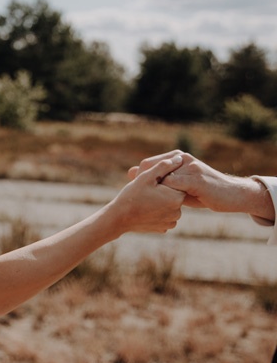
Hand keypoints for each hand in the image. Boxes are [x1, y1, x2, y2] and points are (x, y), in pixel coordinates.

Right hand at [110, 155, 185, 234]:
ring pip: (170, 206)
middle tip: (146, 193)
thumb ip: (164, 166)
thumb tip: (180, 158)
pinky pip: (165, 217)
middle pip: (174, 195)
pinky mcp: (164, 228)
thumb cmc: (132, 195)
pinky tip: (146, 211)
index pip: (177, 184)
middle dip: (163, 192)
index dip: (164, 181)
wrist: (119, 218)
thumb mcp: (146, 177)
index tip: (151, 184)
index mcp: (176, 197)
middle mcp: (177, 211)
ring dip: (161, 202)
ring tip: (145, 201)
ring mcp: (171, 221)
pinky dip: (158, 213)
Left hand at [128, 151, 274, 220]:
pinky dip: (166, 193)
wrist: (232, 195)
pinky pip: (174, 184)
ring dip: (152, 189)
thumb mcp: (180, 187)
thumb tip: (135, 177)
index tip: (130, 189)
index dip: (138, 177)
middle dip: (141, 182)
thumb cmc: (203, 192)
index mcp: (177, 158)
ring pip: (162, 176)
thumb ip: (162, 183)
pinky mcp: (196, 178)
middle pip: (152, 168)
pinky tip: (161, 204)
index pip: (149, 163)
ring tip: (143, 201)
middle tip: (132, 195)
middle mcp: (182, 158)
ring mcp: (190, 167)